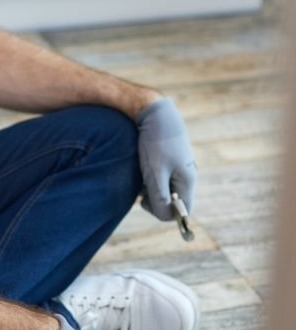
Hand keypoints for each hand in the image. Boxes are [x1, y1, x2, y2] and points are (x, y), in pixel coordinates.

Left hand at [136, 97, 196, 220]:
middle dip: (155, 198)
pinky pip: (163, 176)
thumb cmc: (154, 143)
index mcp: (188, 181)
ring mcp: (181, 166)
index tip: (146, 201)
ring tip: (142, 172)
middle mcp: (188, 175)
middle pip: (173, 201)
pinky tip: (144, 164)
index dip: (164, 212)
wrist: (154, 111)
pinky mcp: (172, 158)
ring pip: (166, 188)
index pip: (183, 211)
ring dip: (151, 187)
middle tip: (141, 186)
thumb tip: (166, 217)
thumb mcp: (155, 173)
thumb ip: (160, 198)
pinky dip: (151, 175)